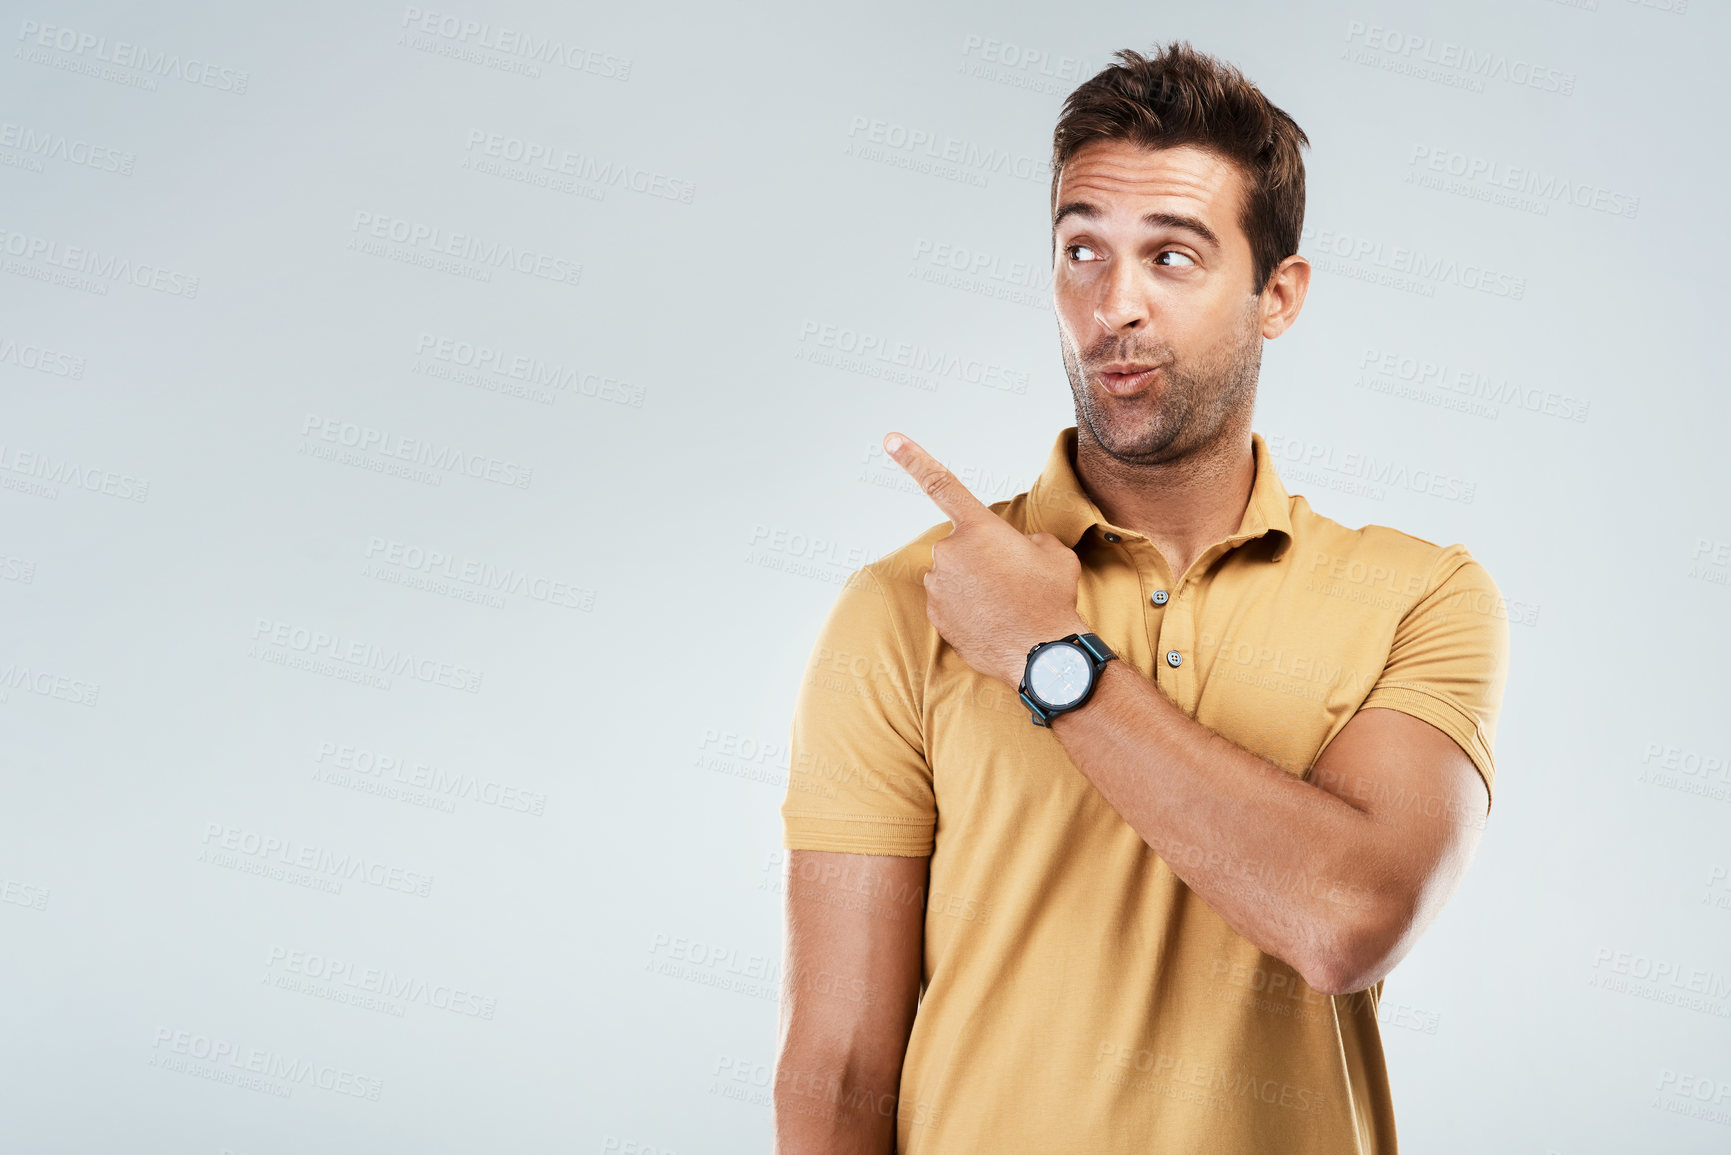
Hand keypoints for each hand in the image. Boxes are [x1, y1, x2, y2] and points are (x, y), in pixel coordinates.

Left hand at [884, 431, 1089, 685]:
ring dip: (975, 585)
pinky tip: (994, 622)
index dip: (913, 459)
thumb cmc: (1051, 598)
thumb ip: (1027, 539)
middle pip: (961, 546)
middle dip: (981, 558)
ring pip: (954, 576)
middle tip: (1013, 581)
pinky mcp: (936, 616)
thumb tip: (1016, 548)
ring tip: (1007, 605)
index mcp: (979, 528)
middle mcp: (951, 553)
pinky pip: (951, 603)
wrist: (1042, 655)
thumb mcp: (1053, 552)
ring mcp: (939, 586)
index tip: (890, 439)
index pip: (941, 484)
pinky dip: (969, 610)